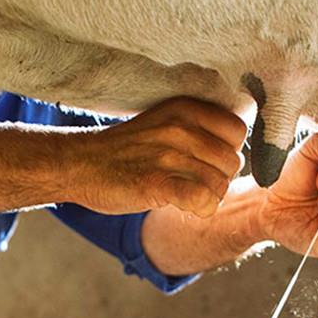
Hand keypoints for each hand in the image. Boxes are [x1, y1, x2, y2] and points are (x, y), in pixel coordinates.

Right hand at [67, 97, 246, 217]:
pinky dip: (200, 209)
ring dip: (208, 197)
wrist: (79, 164)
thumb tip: (237, 151)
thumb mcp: (164, 122)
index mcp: (186, 108)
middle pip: (232, 161)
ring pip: (220, 184)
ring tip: (184, 194)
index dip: (227, 152)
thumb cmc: (125, 150)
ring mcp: (168, 155)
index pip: (238, 131)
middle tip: (193, 183)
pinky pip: (203, 200)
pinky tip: (184, 206)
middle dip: (218, 178)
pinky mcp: (157, 183)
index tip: (207, 162)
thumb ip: (199, 129)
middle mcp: (180, 127)